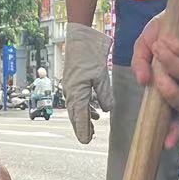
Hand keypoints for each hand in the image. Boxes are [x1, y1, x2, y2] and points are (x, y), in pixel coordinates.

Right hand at [62, 22, 112, 143]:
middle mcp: (71, 92)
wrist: (80, 38)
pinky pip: (78, 99)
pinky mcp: (74, 82)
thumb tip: (107, 110)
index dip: (83, 130)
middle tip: (89, 138)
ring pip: (77, 108)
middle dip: (83, 127)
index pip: (80, 117)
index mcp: (77, 93)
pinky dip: (86, 107)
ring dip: (84, 118)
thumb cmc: (90, 55)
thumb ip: (104, 95)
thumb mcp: (101, 76)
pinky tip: (95, 111)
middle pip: (76, 115)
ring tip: (93, 127)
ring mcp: (71, 87)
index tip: (86, 141)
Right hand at [132, 8, 178, 146]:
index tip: (166, 144)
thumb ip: (139, 62)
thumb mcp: (144, 44)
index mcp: (173, 86)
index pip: (173, 115)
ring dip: (171, 60)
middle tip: (158, 75)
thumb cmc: (166, 29)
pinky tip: (171, 38)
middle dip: (169, 91)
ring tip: (161, 43)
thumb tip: (141, 81)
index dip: (171, 130)